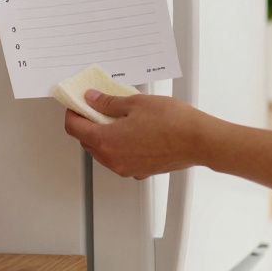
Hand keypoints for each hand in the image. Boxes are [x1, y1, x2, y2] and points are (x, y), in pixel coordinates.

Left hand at [63, 89, 216, 178]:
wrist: (199, 140)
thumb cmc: (172, 122)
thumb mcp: (135, 103)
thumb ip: (108, 102)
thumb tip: (92, 99)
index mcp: (106, 141)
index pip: (75, 128)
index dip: (73, 113)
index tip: (76, 104)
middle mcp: (113, 160)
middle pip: (87, 142)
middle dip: (88, 124)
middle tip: (96, 106)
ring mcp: (127, 168)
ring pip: (103, 152)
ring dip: (103, 136)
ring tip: (118, 117)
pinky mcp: (140, 171)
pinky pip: (121, 158)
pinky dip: (120, 145)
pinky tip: (132, 130)